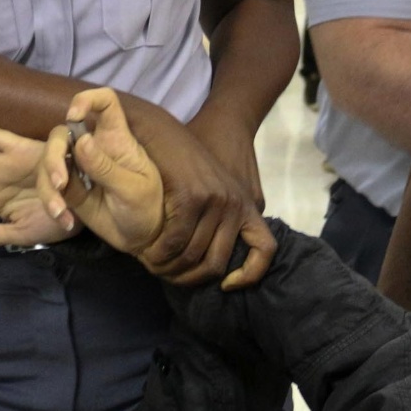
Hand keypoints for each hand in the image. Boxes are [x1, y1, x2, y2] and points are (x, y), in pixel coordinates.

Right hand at [60, 88, 168, 254]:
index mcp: (116, 139)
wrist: (140, 238)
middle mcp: (94, 147)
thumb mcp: (133, 189)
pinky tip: (64, 220)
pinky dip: (51, 202)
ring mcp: (78, 167)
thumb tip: (81, 141)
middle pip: (62, 133)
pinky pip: (48, 186)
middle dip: (53, 155)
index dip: (88, 99)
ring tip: (60, 212)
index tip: (74, 115)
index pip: (105, 104)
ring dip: (48, 185)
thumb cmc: (146, 207)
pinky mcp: (68, 188)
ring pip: (48, 160)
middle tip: (60, 183)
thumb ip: (106, 167)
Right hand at [138, 112, 276, 289]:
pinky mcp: (193, 196)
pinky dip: (159, 253)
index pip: (264, 251)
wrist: (169, 124)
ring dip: (169, 268)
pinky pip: (176, 241)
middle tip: (166, 274)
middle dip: (189, 277)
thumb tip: (220, 246)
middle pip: (217, 263)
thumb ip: (223, 214)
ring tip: (152, 265)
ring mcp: (217, 200)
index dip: (249, 275)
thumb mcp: (215, 185)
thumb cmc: (186, 156)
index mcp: (248, 204)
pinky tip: (146, 252)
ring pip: (194, 256)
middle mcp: (237, 205)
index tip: (226, 286)